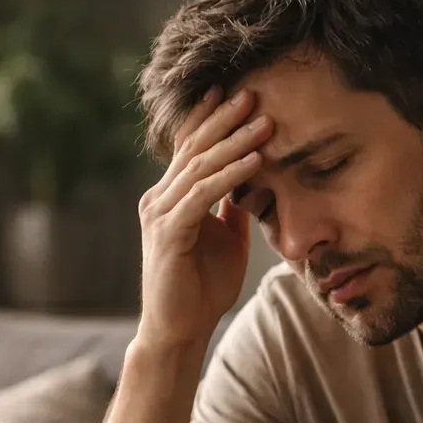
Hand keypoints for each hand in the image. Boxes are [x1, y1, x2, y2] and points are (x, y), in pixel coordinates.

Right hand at [136, 86, 275, 348]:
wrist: (178, 331)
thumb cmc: (201, 290)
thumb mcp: (227, 240)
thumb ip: (232, 209)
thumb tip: (251, 180)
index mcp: (170, 198)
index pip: (188, 148)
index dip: (209, 118)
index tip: (234, 92)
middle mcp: (158, 199)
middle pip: (193, 149)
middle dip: (224, 120)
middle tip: (253, 94)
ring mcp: (160, 215)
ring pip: (199, 168)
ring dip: (234, 143)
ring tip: (264, 123)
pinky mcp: (169, 233)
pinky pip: (202, 196)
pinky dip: (230, 176)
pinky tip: (255, 162)